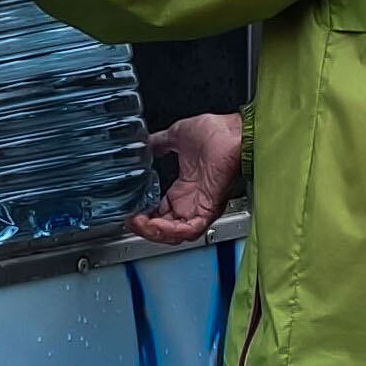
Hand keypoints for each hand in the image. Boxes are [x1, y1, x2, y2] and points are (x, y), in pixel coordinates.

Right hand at [133, 112, 243, 244]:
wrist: (235, 130)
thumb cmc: (218, 132)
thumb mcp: (177, 136)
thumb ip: (158, 142)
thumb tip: (145, 142)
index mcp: (185, 188)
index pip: (160, 214)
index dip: (143, 216)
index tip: (130, 212)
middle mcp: (192, 201)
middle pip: (165, 229)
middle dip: (145, 229)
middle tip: (131, 221)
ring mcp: (201, 206)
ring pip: (176, 235)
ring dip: (154, 233)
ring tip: (140, 224)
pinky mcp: (209, 208)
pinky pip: (191, 230)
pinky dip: (171, 231)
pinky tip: (157, 224)